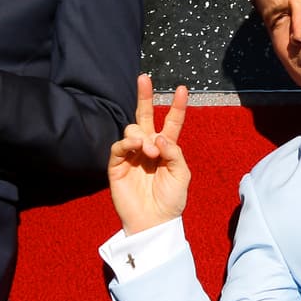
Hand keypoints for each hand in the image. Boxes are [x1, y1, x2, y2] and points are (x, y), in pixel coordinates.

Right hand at [108, 74, 189, 234]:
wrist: (154, 222)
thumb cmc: (171, 200)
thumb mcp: (181, 174)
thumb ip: (174, 151)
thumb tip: (157, 136)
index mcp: (167, 148)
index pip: (171, 122)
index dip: (177, 106)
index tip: (182, 88)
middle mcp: (148, 148)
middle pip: (145, 116)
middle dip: (144, 96)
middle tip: (144, 78)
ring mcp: (132, 155)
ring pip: (132, 129)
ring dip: (142, 135)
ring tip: (150, 151)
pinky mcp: (117, 165)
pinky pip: (119, 146)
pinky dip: (128, 142)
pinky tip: (137, 147)